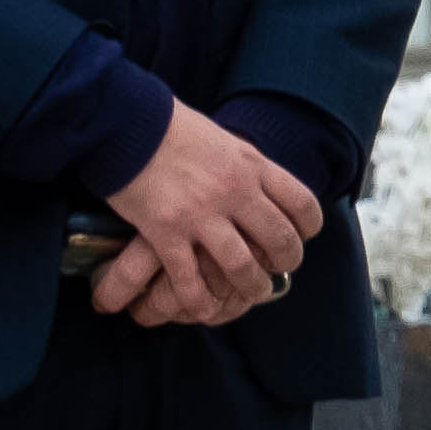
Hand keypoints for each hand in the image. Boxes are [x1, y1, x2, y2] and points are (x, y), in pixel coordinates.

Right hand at [78, 104, 322, 331]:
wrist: (123, 121)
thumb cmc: (169, 127)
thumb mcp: (222, 139)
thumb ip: (243, 165)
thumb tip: (257, 181)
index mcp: (253, 166)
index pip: (302, 205)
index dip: (308, 228)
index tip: (302, 236)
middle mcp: (235, 191)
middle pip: (279, 240)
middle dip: (285, 262)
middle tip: (278, 269)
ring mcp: (201, 214)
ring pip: (242, 266)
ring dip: (251, 286)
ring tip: (251, 292)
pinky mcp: (165, 231)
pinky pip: (190, 278)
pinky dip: (200, 299)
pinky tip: (203, 308)